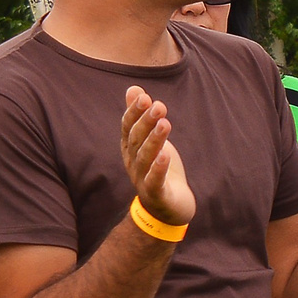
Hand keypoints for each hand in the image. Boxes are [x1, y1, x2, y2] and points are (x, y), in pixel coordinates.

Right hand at [120, 87, 195, 226]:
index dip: (135, 113)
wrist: (169, 208)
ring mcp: (142, 179)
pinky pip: (155, 180)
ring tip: (165, 123)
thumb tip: (134, 89)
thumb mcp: (151, 141)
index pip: (128, 128)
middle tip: (159, 105)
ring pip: (146, 158)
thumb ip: (141, 116)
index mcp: (131, 149)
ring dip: (155, 140)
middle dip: (146, 122)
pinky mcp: (157, 194)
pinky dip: (159, 167)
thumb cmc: (160, 169)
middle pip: (137, 140)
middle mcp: (133, 163)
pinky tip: (166, 154)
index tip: (145, 96)